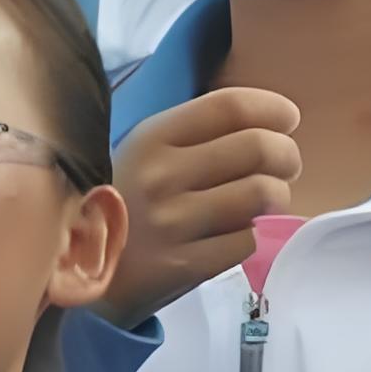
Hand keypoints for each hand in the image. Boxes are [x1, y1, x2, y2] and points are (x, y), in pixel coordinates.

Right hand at [95, 87, 301, 329]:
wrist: (82, 263)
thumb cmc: (127, 196)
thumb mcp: (145, 151)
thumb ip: (196, 133)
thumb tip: (268, 123)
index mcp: (152, 136)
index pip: (228, 107)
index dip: (271, 108)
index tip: (288, 117)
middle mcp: (162, 175)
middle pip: (258, 148)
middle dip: (287, 154)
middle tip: (286, 163)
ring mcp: (174, 222)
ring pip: (262, 194)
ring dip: (277, 194)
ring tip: (266, 198)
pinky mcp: (186, 265)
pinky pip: (247, 240)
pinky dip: (250, 234)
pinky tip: (232, 231)